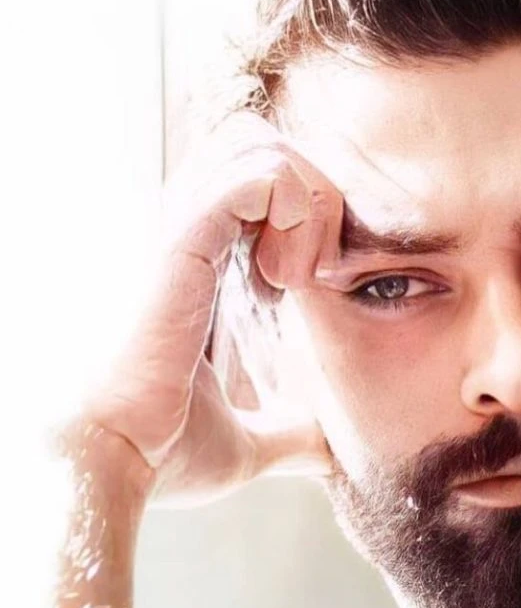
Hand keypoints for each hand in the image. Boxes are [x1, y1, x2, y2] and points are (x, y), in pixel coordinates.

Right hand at [75, 112, 343, 506]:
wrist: (109, 461)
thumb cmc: (159, 449)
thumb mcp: (245, 440)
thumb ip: (288, 435)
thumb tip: (325, 453)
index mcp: (196, 263)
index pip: (253, 181)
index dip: (300, 216)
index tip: (309, 287)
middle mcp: (185, 233)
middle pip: (258, 146)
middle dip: (310, 194)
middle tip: (313, 269)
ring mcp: (181, 231)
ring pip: (260, 147)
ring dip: (305, 203)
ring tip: (298, 273)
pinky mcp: (183, 242)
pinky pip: (257, 177)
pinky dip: (293, 211)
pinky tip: (287, 276)